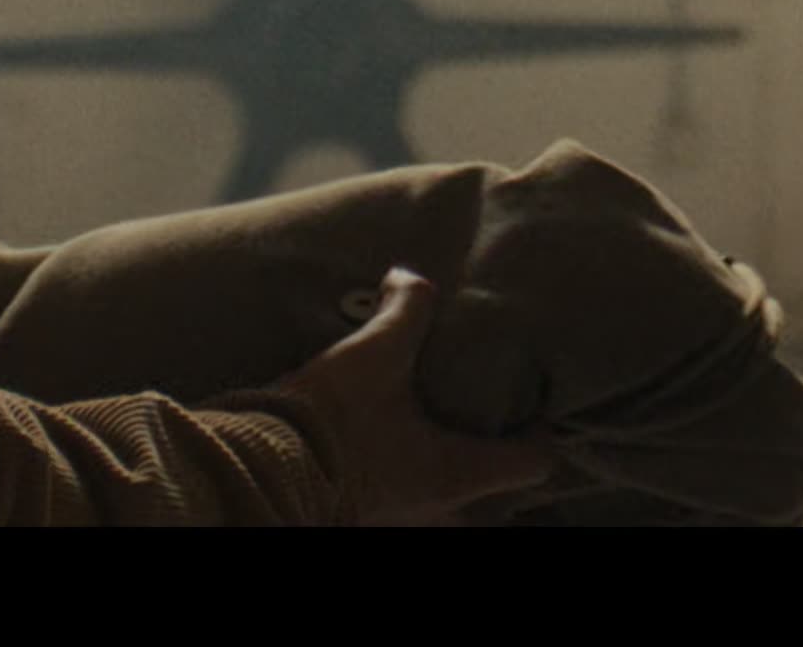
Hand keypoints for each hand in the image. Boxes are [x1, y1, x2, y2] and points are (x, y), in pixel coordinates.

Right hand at [276, 267, 558, 525]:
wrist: (262, 467)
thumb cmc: (331, 418)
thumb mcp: (376, 351)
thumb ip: (407, 307)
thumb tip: (409, 276)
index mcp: (459, 474)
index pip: (535, 464)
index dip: (540, 432)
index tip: (528, 406)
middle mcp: (440, 513)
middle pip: (497, 499)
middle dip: (493, 462)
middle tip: (483, 422)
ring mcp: (404, 526)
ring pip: (452, 511)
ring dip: (452, 478)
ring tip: (436, 436)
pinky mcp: (368, 524)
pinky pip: (409, 512)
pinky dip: (412, 487)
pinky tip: (391, 453)